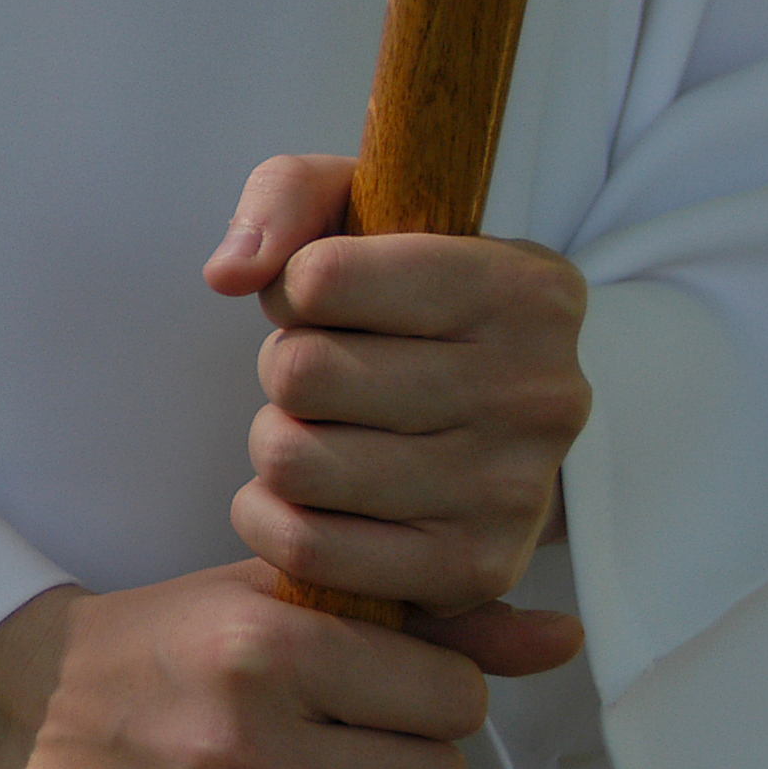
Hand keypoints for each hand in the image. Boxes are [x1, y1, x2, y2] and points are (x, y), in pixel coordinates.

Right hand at [0, 563, 578, 768]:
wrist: (20, 713)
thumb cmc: (159, 647)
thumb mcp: (275, 602)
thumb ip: (426, 621)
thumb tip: (564, 636)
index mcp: (264, 653)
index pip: (452, 702)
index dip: (437, 697)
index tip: (391, 693)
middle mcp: (244, 748)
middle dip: (414, 765)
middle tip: (357, 748)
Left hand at [205, 154, 591, 625]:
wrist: (508, 423)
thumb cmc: (415, 308)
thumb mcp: (364, 212)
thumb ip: (286, 198)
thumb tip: (229, 274)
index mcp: (526, 289)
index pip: (323, 278)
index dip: (294, 288)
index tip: (327, 300)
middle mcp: (539, 392)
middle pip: (302, 376)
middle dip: (286, 369)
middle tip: (324, 376)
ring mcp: (513, 489)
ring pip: (293, 462)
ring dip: (278, 444)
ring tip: (324, 430)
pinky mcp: (476, 570)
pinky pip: (306, 549)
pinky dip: (270, 520)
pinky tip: (305, 496)